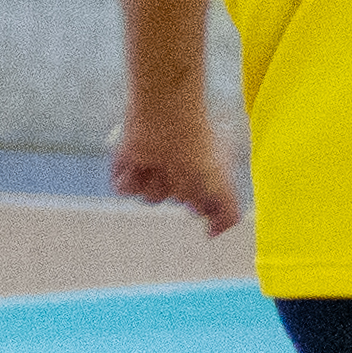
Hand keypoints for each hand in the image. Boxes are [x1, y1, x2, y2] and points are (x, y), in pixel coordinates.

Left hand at [110, 104, 244, 236]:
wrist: (165, 119)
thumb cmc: (199, 149)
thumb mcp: (223, 186)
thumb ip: (228, 214)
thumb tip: (213, 233)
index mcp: (204, 169)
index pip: (202, 200)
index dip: (200, 203)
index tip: (199, 200)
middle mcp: (180, 168)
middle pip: (177, 199)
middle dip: (178, 190)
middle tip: (179, 171)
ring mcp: (154, 165)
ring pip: (150, 197)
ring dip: (154, 184)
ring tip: (158, 163)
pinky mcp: (128, 162)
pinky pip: (124, 189)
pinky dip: (129, 180)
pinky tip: (139, 165)